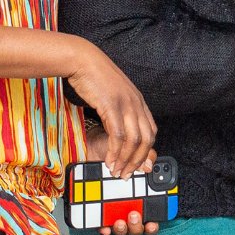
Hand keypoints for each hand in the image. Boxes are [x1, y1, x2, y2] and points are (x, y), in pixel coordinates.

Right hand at [66, 39, 156, 177]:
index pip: (151, 132)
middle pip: (147, 139)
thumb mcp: (113, 97)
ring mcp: (126, 104)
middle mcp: (137, 104)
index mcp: (139, 102)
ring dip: (126, 160)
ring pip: (134, 140)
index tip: (135, 166)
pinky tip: (109, 160)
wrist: (83, 61)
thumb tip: (119, 133)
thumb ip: (120, 112)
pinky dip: (115, 151)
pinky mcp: (112, 106)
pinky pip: (118, 135)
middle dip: (137, 161)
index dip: (145, 152)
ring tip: (116, 171)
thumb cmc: (95, 79)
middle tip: (126, 174)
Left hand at [83, 130, 160, 234]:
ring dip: (122, 229)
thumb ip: (145, 156)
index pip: (151, 213)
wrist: (94, 146)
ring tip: (120, 220)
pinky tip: (105, 225)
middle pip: (137, 225)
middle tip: (134, 214)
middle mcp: (129, 203)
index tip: (152, 221)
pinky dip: (104, 227)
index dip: (153, 222)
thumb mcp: (133, 149)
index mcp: (142, 192)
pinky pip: (102, 224)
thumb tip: (149, 167)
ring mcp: (114, 207)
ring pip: (122, 227)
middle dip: (137, 225)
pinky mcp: (99, 208)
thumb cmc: (116, 149)